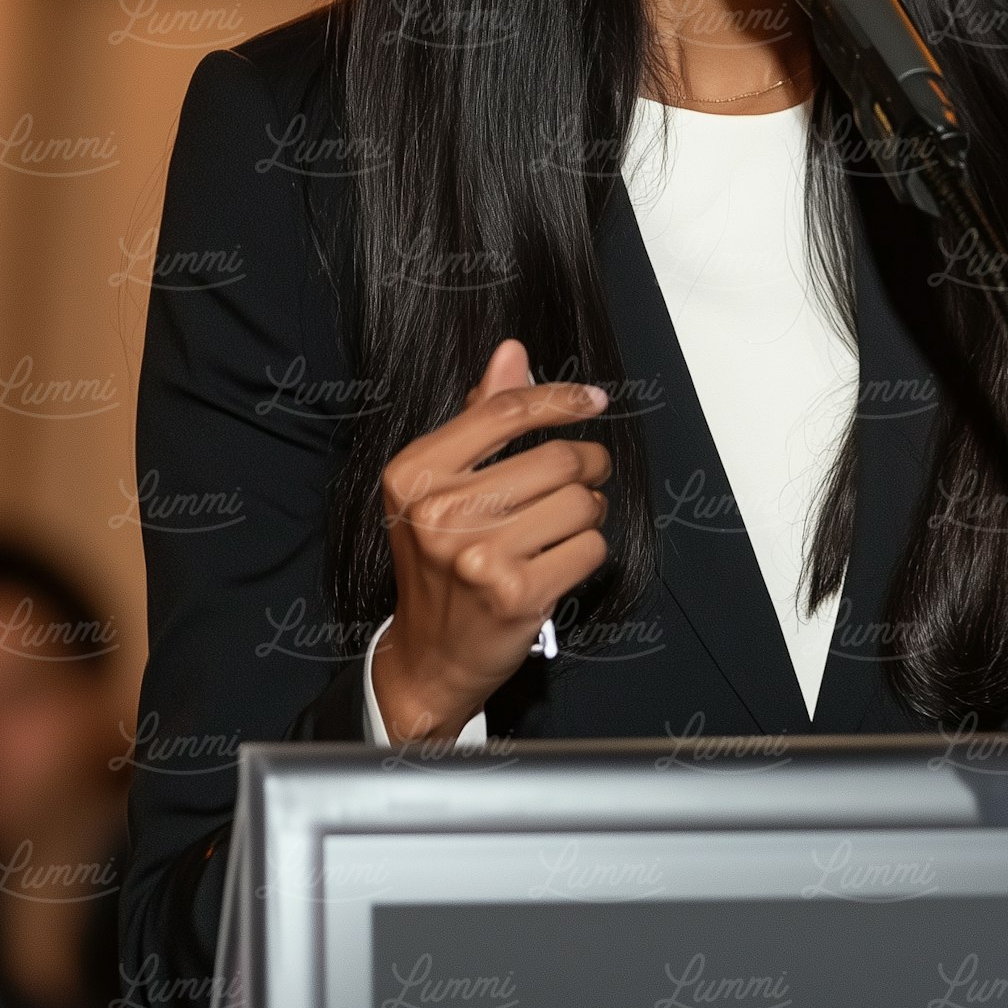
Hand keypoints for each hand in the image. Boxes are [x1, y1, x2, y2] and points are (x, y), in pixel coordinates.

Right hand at [370, 337, 610, 741]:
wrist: (429, 655)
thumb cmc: (440, 561)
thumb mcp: (440, 485)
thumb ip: (479, 418)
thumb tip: (512, 353)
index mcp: (415, 473)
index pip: (505, 412)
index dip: (559, 398)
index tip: (593, 400)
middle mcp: (439, 512)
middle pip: (556, 457)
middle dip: (587, 464)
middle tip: (586, 476)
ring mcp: (477, 556)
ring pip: (581, 502)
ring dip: (590, 508)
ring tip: (568, 522)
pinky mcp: (516, 593)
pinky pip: (590, 546)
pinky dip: (588, 549)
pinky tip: (562, 558)